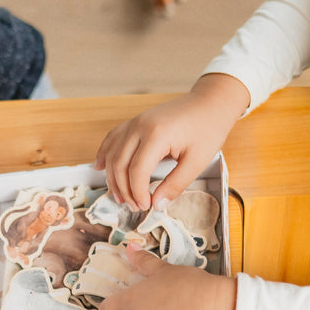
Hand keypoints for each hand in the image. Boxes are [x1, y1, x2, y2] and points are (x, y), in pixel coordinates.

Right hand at [94, 73, 249, 209]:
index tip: (145, 206)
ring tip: (120, 196)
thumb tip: (157, 205)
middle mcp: (140, 126)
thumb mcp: (197, 161)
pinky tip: (100, 167)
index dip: (137, 192)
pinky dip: (105, 154)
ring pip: (112, 153)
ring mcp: (135, 122)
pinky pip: (113, 138)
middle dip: (123, 189)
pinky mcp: (135, 121)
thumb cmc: (207, 128)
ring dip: (112, 177)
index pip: (137, 170)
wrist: (209, 103)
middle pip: (119, 163)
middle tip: (134, 206)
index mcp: (156, 135)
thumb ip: (175, 185)